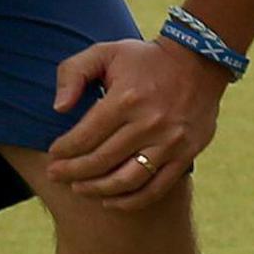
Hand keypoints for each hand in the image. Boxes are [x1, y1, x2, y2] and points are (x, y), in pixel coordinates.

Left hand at [45, 37, 226, 207]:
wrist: (199, 61)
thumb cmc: (144, 59)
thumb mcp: (105, 52)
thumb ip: (73, 73)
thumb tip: (58, 108)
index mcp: (126, 99)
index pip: (85, 136)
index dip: (64, 150)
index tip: (53, 154)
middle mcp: (149, 124)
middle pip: (101, 161)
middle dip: (72, 172)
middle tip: (56, 175)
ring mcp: (169, 142)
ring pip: (127, 180)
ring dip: (97, 190)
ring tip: (79, 189)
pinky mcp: (185, 154)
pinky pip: (155, 188)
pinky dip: (130, 201)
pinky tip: (110, 200)